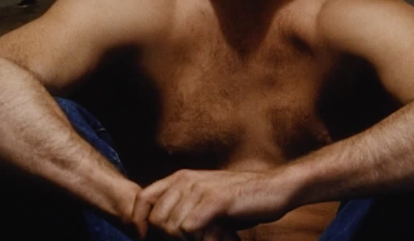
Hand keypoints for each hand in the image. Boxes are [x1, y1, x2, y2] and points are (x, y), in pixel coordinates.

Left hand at [131, 169, 292, 239]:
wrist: (273, 188)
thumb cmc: (240, 199)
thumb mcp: (205, 199)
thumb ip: (183, 207)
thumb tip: (159, 230)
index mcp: (180, 178)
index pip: (141, 199)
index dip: (140, 224)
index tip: (149, 239)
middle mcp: (186, 180)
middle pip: (154, 219)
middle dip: (164, 240)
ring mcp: (200, 188)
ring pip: (169, 226)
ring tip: (203, 239)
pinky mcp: (215, 200)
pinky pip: (188, 228)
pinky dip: (196, 240)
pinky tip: (210, 239)